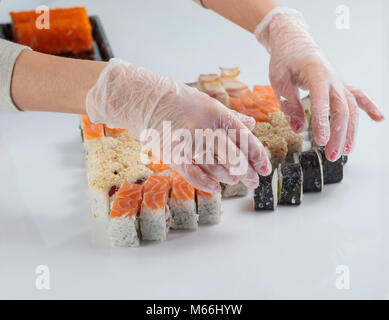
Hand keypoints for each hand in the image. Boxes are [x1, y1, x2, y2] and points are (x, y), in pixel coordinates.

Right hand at [86, 58, 270, 192]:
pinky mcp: (172, 152)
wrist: (145, 98)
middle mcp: (204, 126)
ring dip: (228, 176)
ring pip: (214, 165)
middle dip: (247, 172)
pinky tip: (215, 188)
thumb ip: (231, 117)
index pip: (243, 137)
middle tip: (255, 182)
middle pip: (232, 155)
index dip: (257, 155)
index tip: (265, 168)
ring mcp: (187, 141)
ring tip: (235, 181)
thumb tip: (252, 126)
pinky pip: (191, 172)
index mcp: (216, 112)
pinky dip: (205, 182)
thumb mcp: (208, 103)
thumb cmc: (179, 100)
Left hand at [255, 7, 383, 160]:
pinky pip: (357, 95)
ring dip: (349, 130)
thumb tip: (299, 129)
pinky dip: (368, 107)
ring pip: (350, 107)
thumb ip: (288, 103)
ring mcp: (338, 82)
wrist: (294, 41)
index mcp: (315, 73)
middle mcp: (332, 78)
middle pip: (341, 108)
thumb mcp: (278, 79)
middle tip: (331, 154)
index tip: (321, 140)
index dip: (322, 121)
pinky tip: (378, 119)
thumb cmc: (285, 59)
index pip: (321, 100)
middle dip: (338, 133)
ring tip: (346, 150)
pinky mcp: (339, 85)